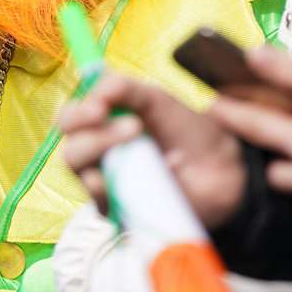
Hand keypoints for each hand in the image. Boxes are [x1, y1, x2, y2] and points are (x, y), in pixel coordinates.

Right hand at [58, 72, 246, 228]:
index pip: (70, 120)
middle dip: (94, 134)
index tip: (99, 107)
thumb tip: (94, 80)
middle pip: (70, 148)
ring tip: (142, 139)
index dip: (77, 112)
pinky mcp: (119, 210)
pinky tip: (163, 172)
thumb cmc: (186, 131)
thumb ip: (123, 88)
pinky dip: (131, 182)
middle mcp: (98, 157)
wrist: (221, 168)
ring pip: (82, 173)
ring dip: (107, 151)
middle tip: (133, 125)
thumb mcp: (156, 100)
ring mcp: (108, 185)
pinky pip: (105, 201)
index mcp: (102, 127)